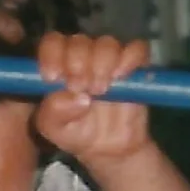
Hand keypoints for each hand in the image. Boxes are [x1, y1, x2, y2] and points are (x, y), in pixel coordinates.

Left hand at [34, 30, 151, 168]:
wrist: (108, 148)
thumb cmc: (76, 132)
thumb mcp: (55, 129)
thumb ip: (54, 113)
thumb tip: (75, 97)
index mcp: (60, 64)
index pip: (53, 43)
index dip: (52, 54)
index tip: (54, 77)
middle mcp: (84, 56)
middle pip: (80, 41)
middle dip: (78, 62)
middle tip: (81, 88)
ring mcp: (110, 59)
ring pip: (107, 44)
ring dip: (102, 63)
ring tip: (100, 90)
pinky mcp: (135, 66)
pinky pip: (137, 49)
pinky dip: (130, 58)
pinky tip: (122, 76)